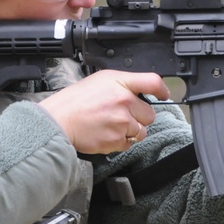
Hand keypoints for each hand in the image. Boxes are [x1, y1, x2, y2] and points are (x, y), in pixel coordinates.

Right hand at [37, 70, 165, 153]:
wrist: (59, 121)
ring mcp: (122, 122)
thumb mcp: (100, 80)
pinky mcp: (117, 140)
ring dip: (131, 131)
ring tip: (111, 125)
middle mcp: (124, 101)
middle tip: (121, 115)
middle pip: (150, 113)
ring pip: (141, 131)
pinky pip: (129, 144)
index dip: (162, 90)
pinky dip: (120, 142)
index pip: (153, 82)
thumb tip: (139, 91)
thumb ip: (122, 84)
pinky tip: (106, 133)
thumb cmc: (75, 101)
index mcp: (120, 83)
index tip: (164, 95)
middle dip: (139, 116)